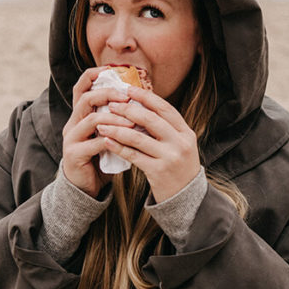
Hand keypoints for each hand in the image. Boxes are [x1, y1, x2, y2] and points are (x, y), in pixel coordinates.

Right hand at [61, 67, 133, 197]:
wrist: (86, 187)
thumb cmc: (101, 158)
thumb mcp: (108, 134)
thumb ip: (115, 118)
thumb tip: (140, 100)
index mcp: (79, 115)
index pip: (81, 87)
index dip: (94, 76)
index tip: (112, 70)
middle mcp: (72, 123)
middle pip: (86, 99)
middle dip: (108, 94)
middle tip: (127, 98)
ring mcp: (71, 139)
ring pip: (91, 120)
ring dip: (114, 118)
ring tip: (132, 121)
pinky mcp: (74, 154)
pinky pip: (94, 143)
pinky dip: (112, 140)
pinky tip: (125, 142)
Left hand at [96, 85, 200, 201]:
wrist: (186, 199)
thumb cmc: (177, 167)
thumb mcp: (179, 145)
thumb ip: (165, 128)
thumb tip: (140, 106)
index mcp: (186, 133)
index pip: (165, 108)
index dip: (146, 97)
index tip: (129, 89)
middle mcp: (180, 143)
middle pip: (151, 120)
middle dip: (128, 110)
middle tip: (111, 104)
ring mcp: (170, 157)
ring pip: (138, 137)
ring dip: (117, 128)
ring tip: (102, 123)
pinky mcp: (158, 172)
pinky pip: (133, 155)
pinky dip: (118, 147)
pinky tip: (106, 141)